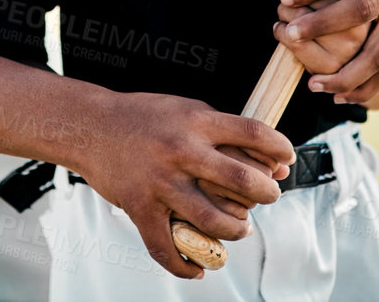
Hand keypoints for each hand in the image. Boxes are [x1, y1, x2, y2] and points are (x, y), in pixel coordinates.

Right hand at [74, 90, 293, 279]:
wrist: (91, 126)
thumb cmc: (142, 116)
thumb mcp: (186, 109)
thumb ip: (222, 129)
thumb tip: (267, 157)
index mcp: (197, 122)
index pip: (253, 133)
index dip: (279, 147)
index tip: (288, 158)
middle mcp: (182, 151)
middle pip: (241, 181)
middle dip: (267, 194)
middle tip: (269, 196)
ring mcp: (161, 182)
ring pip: (214, 220)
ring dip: (237, 230)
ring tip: (241, 227)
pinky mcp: (141, 207)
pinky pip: (167, 248)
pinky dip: (185, 267)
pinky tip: (197, 270)